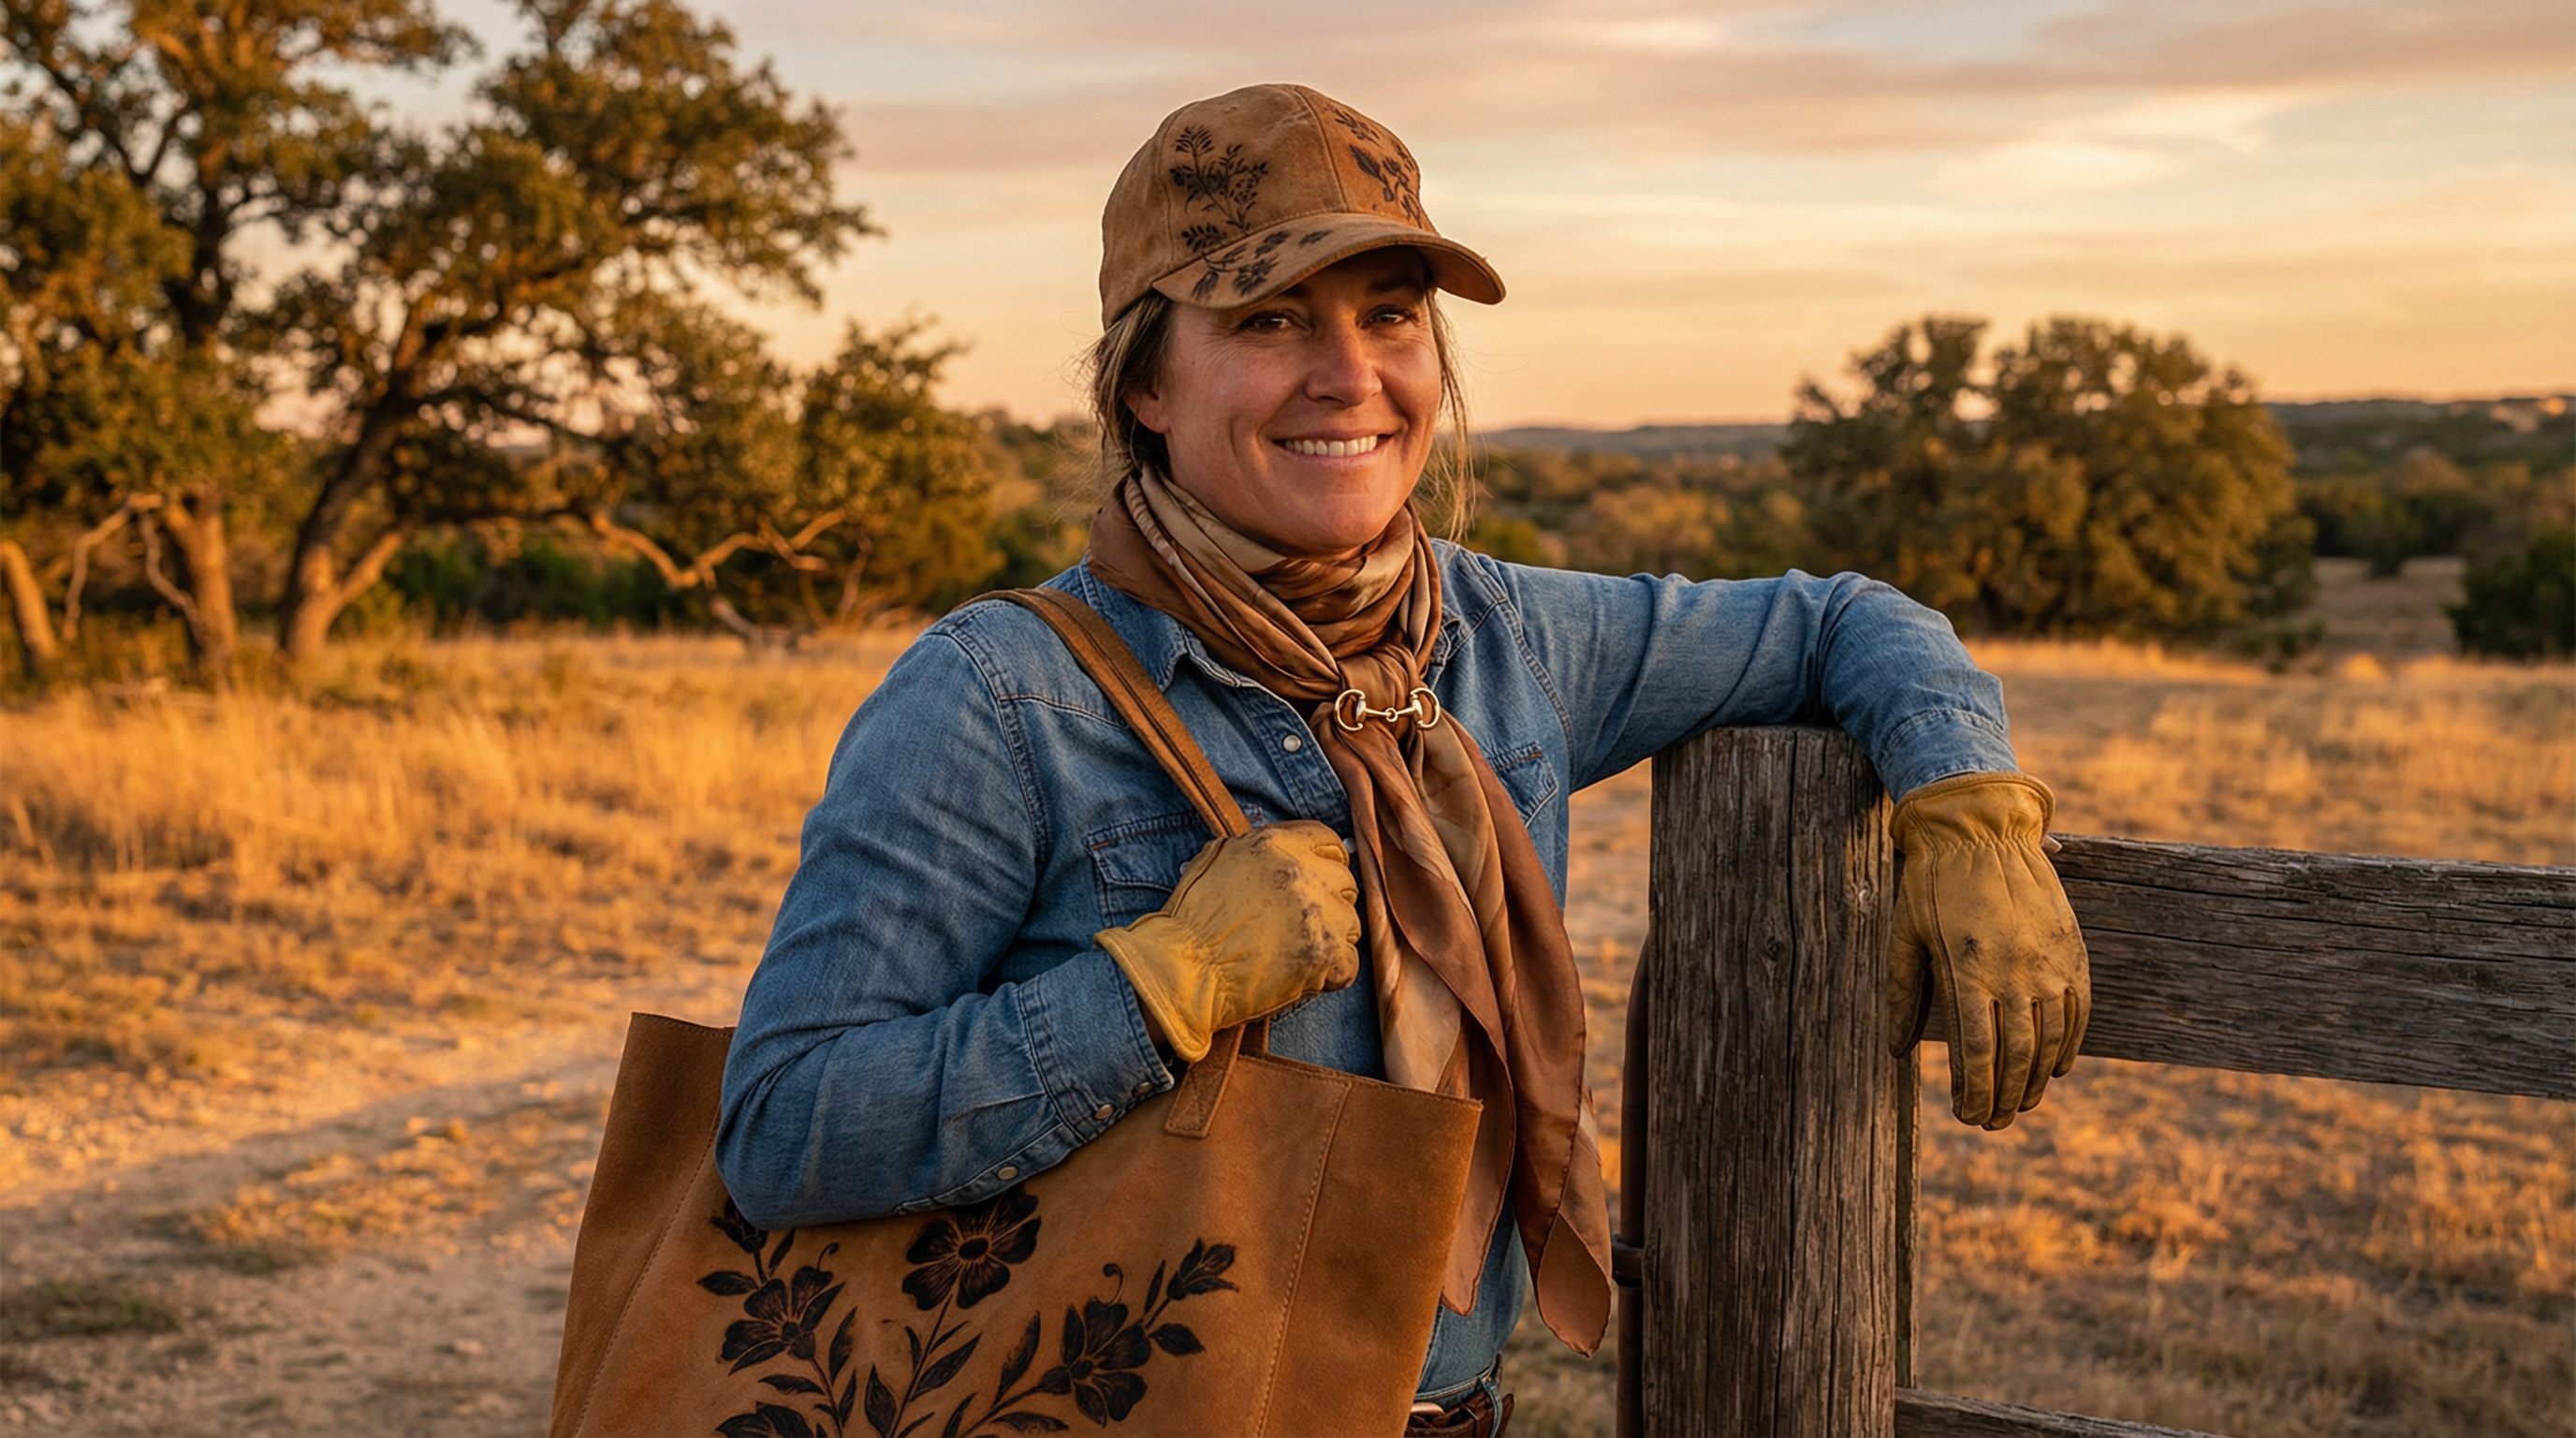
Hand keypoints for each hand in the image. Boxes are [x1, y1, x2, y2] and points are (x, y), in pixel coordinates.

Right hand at [1095, 820, 1361, 1061]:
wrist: (1183, 972)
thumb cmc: (1192, 920)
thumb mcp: (1217, 859)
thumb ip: (1259, 847)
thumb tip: (1293, 848)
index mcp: (1277, 844)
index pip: (1329, 841)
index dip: (1324, 863)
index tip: (1315, 883)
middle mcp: (1303, 873)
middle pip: (1345, 883)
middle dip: (1327, 903)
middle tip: (1297, 926)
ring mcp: (1320, 915)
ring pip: (1350, 923)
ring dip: (1329, 939)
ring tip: (1291, 953)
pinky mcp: (1327, 956)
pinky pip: (1348, 964)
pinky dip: (1329, 974)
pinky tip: (1299, 975)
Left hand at [1885, 773, 2090, 1128]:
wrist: (1982, 829)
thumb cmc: (1931, 884)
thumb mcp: (1904, 935)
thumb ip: (1901, 994)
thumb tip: (1897, 1051)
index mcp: (1968, 970)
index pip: (1978, 1053)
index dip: (1975, 1093)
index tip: (1968, 1117)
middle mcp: (2014, 971)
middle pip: (2017, 1056)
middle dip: (2005, 1099)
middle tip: (1994, 1124)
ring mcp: (2049, 962)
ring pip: (2051, 1040)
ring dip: (2037, 1081)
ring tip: (2021, 1104)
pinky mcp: (2073, 950)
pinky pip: (2078, 1011)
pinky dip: (2069, 1046)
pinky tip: (2056, 1069)